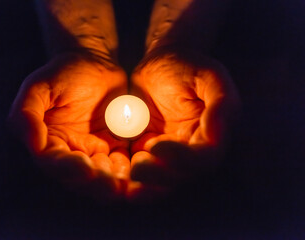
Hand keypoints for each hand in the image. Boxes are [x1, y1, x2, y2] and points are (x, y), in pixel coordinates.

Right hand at [8, 52, 129, 200]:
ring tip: (125, 184)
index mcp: (48, 142)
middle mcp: (70, 151)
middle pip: (80, 177)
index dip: (68, 169)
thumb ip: (26, 114)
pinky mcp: (115, 145)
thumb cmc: (63, 72)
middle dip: (95, 184)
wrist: (94, 61)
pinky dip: (128, 169)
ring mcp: (94, 150)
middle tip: (112, 186)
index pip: (54, 163)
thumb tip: (34, 147)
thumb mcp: (38, 87)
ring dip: (113, 182)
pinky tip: (136, 168)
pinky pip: (122, 162)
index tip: (85, 168)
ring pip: (102, 174)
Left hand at [128, 48, 239, 198]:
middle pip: (180, 175)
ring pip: (159, 178)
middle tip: (138, 167)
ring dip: (144, 182)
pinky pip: (139, 166)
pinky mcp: (146, 148)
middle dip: (159, 176)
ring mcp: (168, 151)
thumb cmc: (188, 65)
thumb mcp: (210, 76)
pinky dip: (128, 172)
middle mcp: (192, 149)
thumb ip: (221, 102)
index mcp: (212, 135)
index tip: (156, 146)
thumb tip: (216, 132)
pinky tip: (116, 171)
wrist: (161, 62)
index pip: (204, 159)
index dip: (183, 159)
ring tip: (127, 173)